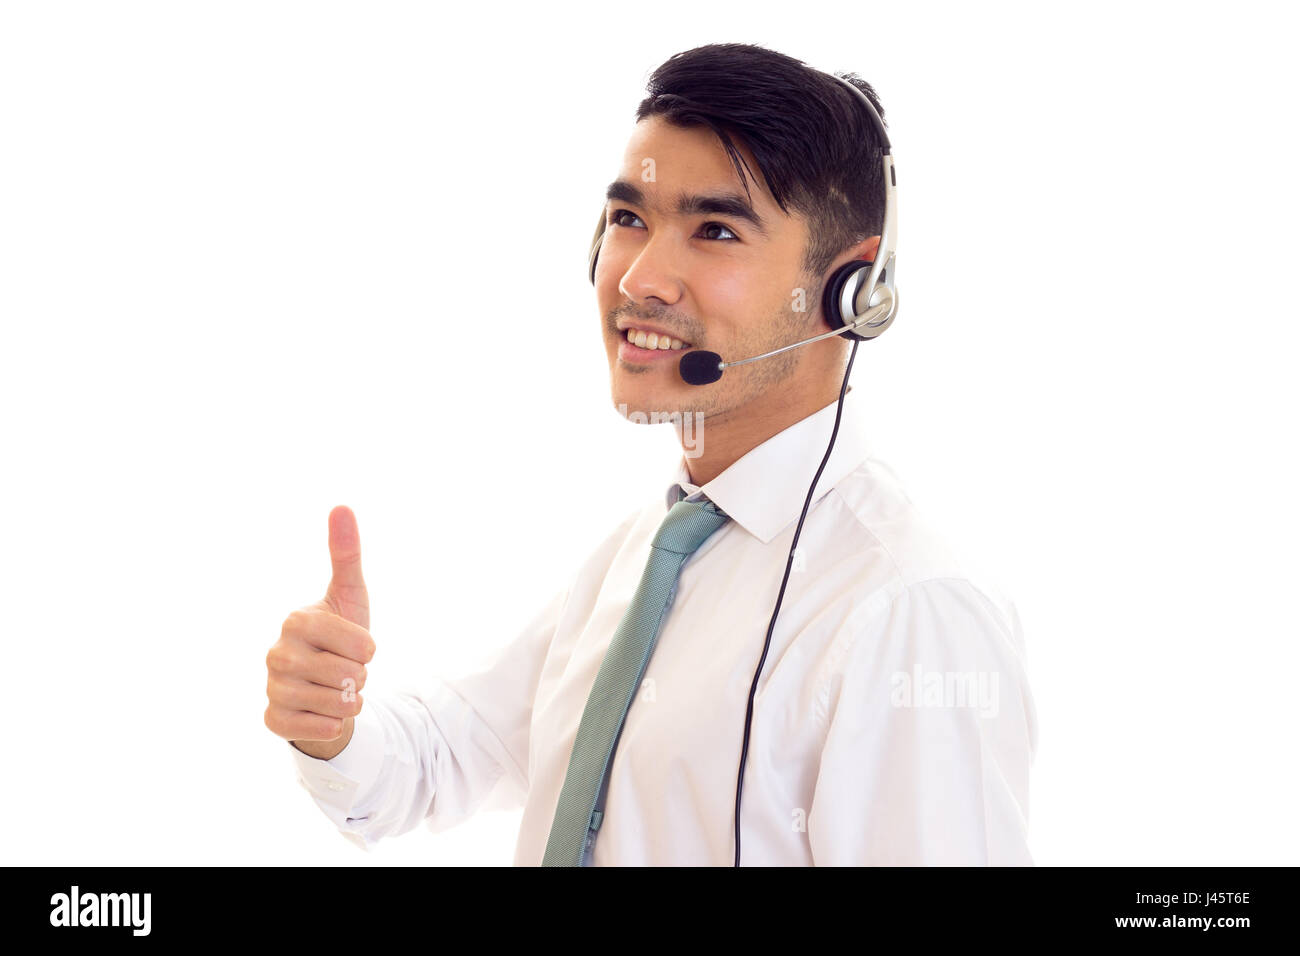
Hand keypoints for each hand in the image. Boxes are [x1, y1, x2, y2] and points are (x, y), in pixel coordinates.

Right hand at [265, 505, 375, 752]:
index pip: (360, 645)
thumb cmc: (341, 636)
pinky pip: (320, 729)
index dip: (369, 650)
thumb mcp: (350, 595)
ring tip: (338, 690)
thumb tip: (341, 506)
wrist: (327, 685)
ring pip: (337, 704)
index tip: (357, 646)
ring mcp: (271, 687)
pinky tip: (326, 713)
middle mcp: (276, 653)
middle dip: (361, 678)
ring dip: (350, 701)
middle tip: (346, 671)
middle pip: (349, 676)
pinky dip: (333, 725)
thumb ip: (347, 554)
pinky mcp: (273, 719)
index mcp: (296, 620)